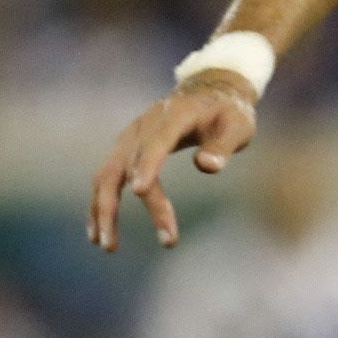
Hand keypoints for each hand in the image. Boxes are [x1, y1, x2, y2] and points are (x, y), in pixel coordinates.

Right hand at [86, 77, 259, 250]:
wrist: (207, 91)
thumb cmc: (228, 113)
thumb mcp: (238, 126)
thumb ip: (224, 145)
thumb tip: (207, 167)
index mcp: (173, 116)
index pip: (156, 142)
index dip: (148, 165)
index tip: (141, 191)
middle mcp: (143, 126)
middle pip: (125, 165)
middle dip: (123, 203)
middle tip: (132, 240)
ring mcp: (130, 137)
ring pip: (107, 175)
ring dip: (103, 209)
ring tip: (106, 245)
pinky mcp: (125, 148)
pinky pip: (107, 177)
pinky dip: (101, 203)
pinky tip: (99, 231)